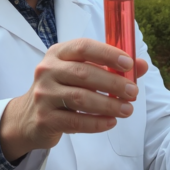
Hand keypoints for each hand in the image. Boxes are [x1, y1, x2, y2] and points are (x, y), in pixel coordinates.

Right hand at [0, 38, 148, 161]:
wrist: (28, 117)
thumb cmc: (62, 89)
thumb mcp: (81, 72)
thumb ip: (111, 67)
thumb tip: (141, 65)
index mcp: (58, 53)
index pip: (83, 47)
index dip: (107, 53)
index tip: (129, 63)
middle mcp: (47, 70)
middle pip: (84, 73)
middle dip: (113, 83)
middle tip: (133, 92)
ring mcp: (43, 94)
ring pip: (81, 98)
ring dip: (108, 104)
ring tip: (127, 110)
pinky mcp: (44, 118)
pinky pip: (75, 121)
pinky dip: (96, 122)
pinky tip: (111, 122)